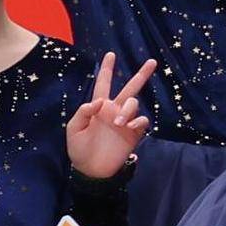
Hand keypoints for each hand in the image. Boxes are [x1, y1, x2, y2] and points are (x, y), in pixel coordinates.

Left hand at [63, 52, 154, 179]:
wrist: (92, 170)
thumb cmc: (79, 149)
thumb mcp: (73, 129)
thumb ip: (83, 112)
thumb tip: (99, 102)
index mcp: (99, 107)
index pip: (104, 84)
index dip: (107, 70)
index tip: (110, 55)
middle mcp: (114, 111)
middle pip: (130, 88)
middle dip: (141, 75)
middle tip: (152, 61)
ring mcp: (125, 121)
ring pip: (134, 103)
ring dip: (129, 109)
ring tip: (119, 123)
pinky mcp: (134, 133)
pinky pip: (142, 120)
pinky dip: (138, 120)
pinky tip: (129, 126)